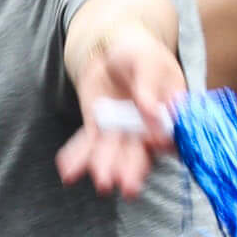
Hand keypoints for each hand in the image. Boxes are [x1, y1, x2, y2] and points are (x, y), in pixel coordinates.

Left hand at [57, 25, 186, 197]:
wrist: (112, 48)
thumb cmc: (139, 52)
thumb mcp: (146, 61)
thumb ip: (149, 87)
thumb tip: (153, 112)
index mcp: (169, 112)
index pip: (169, 132)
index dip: (163, 142)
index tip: (155, 146)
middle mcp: (147, 129)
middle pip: (141, 152)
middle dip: (134, 170)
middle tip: (128, 188)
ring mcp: (122, 132)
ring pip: (115, 153)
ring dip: (108, 167)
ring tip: (101, 183)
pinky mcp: (99, 129)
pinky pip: (88, 146)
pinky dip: (78, 158)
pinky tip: (68, 173)